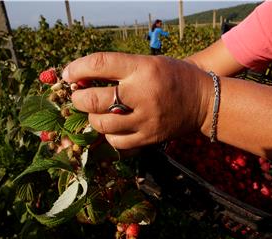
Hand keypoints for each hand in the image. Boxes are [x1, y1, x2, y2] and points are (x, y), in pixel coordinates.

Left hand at [62, 52, 213, 148]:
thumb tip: (84, 78)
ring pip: (102, 125)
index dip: (77, 68)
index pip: (100, 64)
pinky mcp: (149, 138)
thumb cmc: (174, 76)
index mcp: (142, 69)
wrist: (203, 101)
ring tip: (97, 112)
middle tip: (78, 96)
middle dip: (78, 98)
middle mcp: (142, 94)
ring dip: (92, 118)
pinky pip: (117, 143)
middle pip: (93, 100)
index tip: (68, 74)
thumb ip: (120, 69)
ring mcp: (145, 120)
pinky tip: (112, 128)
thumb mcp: (149, 63)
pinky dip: (108, 135)